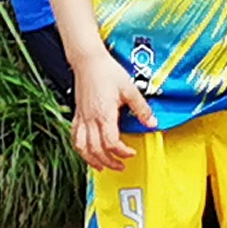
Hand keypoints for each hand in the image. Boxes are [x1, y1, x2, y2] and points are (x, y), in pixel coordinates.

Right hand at [69, 49, 156, 171]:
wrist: (88, 60)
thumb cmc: (107, 72)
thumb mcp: (130, 89)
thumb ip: (141, 108)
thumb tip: (152, 122)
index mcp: (104, 114)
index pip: (111, 142)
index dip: (122, 152)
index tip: (131, 153)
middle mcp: (91, 119)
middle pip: (96, 149)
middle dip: (109, 161)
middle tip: (121, 165)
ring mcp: (82, 117)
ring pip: (82, 147)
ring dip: (91, 160)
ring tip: (102, 167)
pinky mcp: (77, 114)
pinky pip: (74, 136)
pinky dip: (80, 149)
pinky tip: (86, 152)